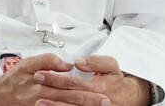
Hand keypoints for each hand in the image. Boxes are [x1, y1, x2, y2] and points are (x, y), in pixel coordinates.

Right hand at [0, 54, 108, 105]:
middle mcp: (40, 98)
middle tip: (105, 103)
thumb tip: (68, 64)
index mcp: (42, 83)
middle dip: (88, 102)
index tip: (101, 92)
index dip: (86, 89)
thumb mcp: (29, 64)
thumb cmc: (12, 80)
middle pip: (69, 100)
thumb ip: (49, 60)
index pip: (69, 86)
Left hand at [35, 56, 150, 105]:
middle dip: (50, 91)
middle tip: (36, 85)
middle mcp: (92, 100)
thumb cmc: (117, 82)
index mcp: (97, 87)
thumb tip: (79, 62)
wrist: (128, 99)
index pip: (72, 82)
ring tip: (38, 103)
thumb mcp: (112, 66)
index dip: (55, 78)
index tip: (40, 73)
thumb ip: (97, 62)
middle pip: (68, 96)